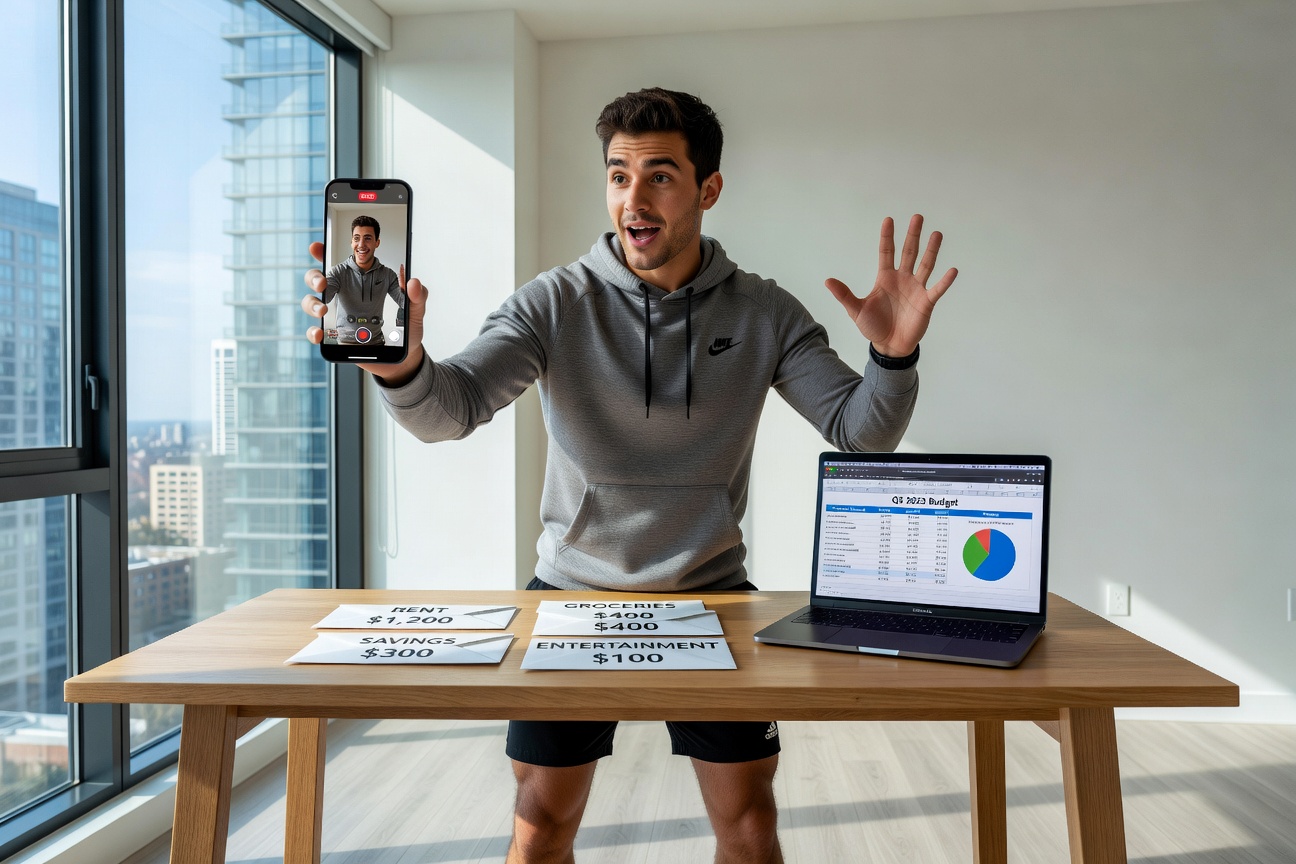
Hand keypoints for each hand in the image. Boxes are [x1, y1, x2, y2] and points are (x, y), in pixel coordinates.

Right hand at [302, 241, 427, 385]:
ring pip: (311, 304)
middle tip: (323, 284)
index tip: (315, 246)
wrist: (403, 360)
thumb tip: (413, 281)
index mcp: (361, 286)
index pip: (339, 266)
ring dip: (312, 304)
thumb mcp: (415, 313)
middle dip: (314, 278)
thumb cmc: (406, 334)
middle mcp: (344, 298)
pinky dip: (313, 332)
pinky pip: (316, 333)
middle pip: (317, 281)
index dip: (322, 254)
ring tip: (323, 310)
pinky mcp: (334, 338)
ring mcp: (336, 318)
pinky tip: (319, 334)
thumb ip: (417, 297)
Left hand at [825, 214, 956, 358]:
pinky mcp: (926, 302)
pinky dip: (945, 281)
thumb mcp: (856, 310)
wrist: (889, 345)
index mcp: (885, 278)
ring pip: (925, 265)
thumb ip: (844, 295)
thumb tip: (827, 281)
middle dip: (913, 235)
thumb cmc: (873, 327)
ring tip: (937, 234)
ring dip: (931, 250)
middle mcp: (902, 279)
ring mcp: (916, 289)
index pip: (887, 252)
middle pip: (909, 252)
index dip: (887, 237)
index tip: (889, 220)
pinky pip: (937, 289)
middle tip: (917, 217)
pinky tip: (952, 270)